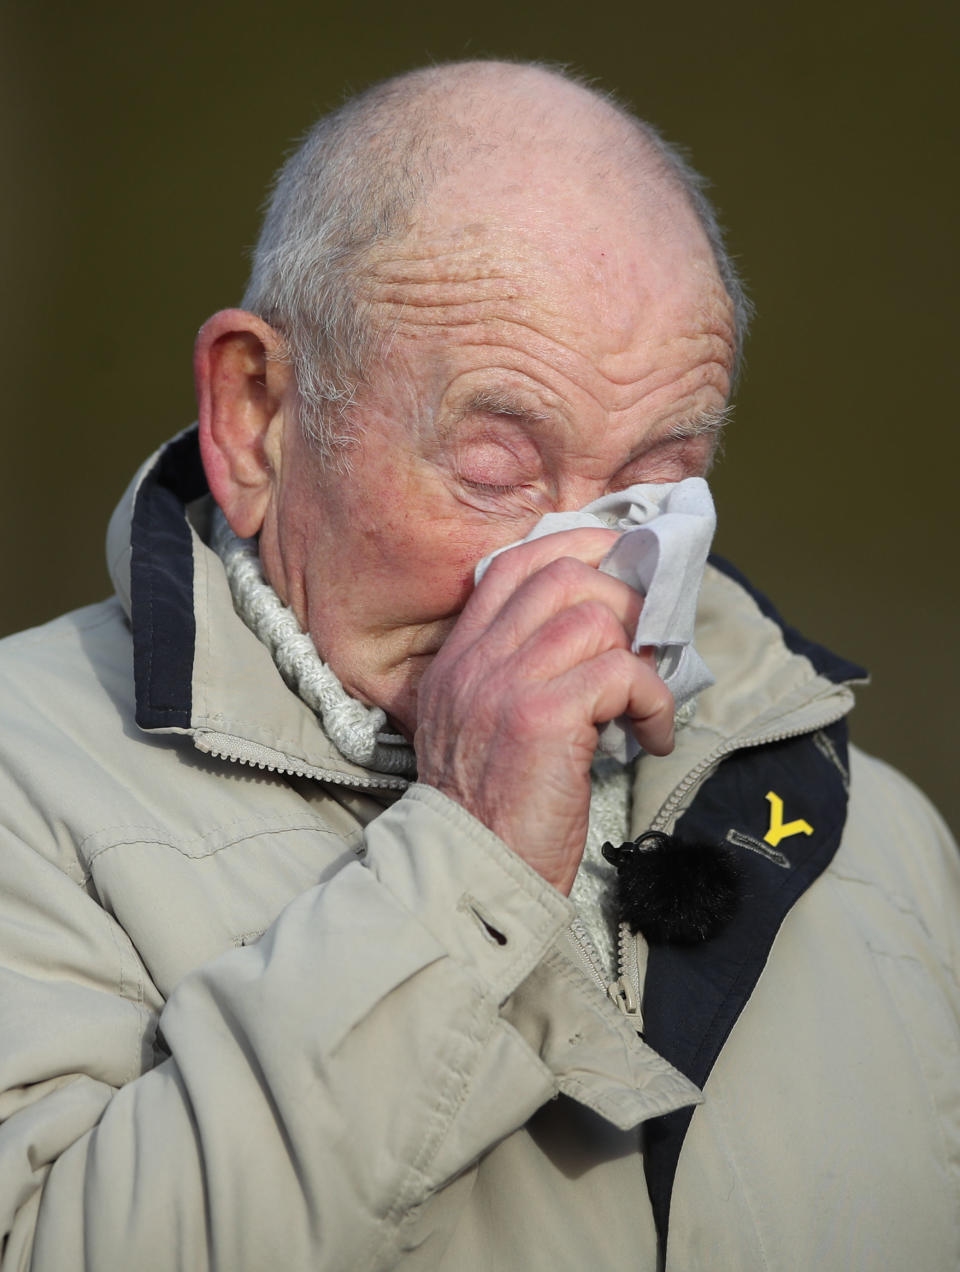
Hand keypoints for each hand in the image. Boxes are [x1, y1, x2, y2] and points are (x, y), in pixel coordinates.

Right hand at [414, 528, 674, 893]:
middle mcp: (476, 660)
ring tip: (647, 703)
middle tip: (646, 641)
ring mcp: (505, 684)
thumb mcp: (482, 727)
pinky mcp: (541, 717)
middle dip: (623, 597)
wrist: (469, 875)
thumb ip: (517, 675)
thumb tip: (600, 637)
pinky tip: (651, 736)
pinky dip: (652, 700)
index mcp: (460, 656)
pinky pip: (619, 673)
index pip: (516, 564)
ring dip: (641, 657)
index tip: (622, 566)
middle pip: (562, 575)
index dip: (578, 548)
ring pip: (595, 618)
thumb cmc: (488, 810)